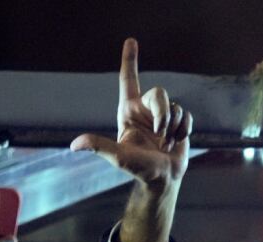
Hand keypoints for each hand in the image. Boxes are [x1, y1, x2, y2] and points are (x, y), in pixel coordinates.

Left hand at [70, 38, 192, 189]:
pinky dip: (185, 130)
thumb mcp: (117, 157)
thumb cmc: (138, 169)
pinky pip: (187, 116)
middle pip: (160, 94)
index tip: (131, 40)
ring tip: (166, 144)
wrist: (162, 179)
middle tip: (161, 135)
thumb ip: (99, 146)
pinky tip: (177, 142)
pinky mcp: (179, 125)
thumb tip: (75, 145)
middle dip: (164, 114)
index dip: (130, 60)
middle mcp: (145, 111)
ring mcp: (163, 117)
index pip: (129, 80)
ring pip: (176, 107)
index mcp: (129, 111)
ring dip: (174, 128)